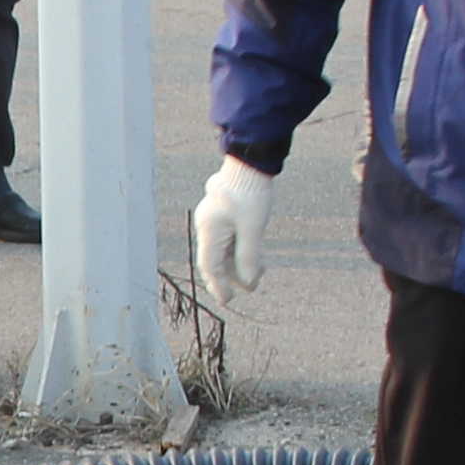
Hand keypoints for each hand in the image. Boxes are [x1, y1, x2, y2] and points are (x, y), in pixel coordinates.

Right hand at [193, 155, 276, 293]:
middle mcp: (208, 226)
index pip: (211, 265)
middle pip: (215, 260)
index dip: (218, 285)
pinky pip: (229, 239)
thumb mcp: (253, 228)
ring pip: (223, 250)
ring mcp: (215, 220)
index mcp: (210, 229)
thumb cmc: (251, 193)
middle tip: (241, 292)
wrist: (250, 164)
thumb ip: (249, 257)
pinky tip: (256, 257)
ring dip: (238, 264)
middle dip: (229, 277)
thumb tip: (248, 283)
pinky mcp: (224, 215)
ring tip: (257, 275)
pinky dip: (240, 251)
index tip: (228, 300)